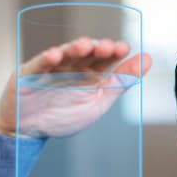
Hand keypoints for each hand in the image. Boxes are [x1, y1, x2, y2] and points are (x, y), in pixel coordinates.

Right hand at [0, 37, 150, 138]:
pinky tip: (55, 55)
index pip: (104, 58)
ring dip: (74, 49)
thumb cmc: (63, 115)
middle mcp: (71, 66)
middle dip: (96, 49)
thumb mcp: (99, 101)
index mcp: (89, 73)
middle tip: (107, 47)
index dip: (113, 52)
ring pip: (64, 55)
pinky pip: (39, 65)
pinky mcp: (29, 74)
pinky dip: (47, 60)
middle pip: (85, 53)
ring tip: (85, 46)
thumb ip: (122, 81)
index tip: (123, 48)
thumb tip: (147, 59)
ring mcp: (50, 68)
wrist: (29, 130)